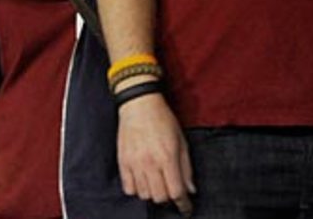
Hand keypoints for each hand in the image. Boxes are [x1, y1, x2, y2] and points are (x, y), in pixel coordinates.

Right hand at [117, 93, 194, 214]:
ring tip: (156, 185)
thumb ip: (186, 168)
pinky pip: (128, 187)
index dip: (183, 204)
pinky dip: (136, 189)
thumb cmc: (163, 120)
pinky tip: (142, 181)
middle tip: (171, 192)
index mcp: (167, 158)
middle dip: (168, 198)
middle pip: (160, 197)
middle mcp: (150, 163)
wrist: (139, 104)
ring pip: (144, 194)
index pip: (176, 192)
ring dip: (152, 193)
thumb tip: (190, 190)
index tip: (186, 208)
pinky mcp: (122, 160)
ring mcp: (134, 162)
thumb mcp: (181, 142)